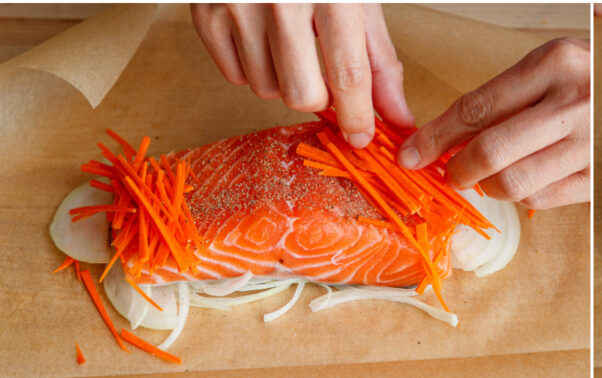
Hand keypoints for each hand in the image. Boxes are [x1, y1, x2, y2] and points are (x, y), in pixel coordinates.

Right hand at [191, 3, 413, 147]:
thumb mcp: (359, 2)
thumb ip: (379, 62)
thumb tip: (396, 116)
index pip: (347, 75)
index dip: (358, 116)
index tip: (362, 139)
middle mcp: (282, 0)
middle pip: (302, 94)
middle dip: (320, 99)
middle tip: (324, 75)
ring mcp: (238, 6)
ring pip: (266, 90)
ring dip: (285, 80)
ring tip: (291, 44)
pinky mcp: (205, 13)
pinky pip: (235, 76)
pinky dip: (254, 68)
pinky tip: (263, 38)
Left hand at [398, 38, 589, 209]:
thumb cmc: (590, 78)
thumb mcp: (548, 66)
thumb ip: (502, 97)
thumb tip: (444, 137)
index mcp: (555, 64)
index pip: (477, 107)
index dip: (436, 136)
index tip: (412, 153)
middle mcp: (574, 102)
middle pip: (492, 150)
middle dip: (457, 169)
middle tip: (449, 173)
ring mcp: (591, 143)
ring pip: (515, 183)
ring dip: (489, 186)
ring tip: (488, 176)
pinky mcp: (600, 175)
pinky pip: (544, 199)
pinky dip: (522, 196)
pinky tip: (522, 182)